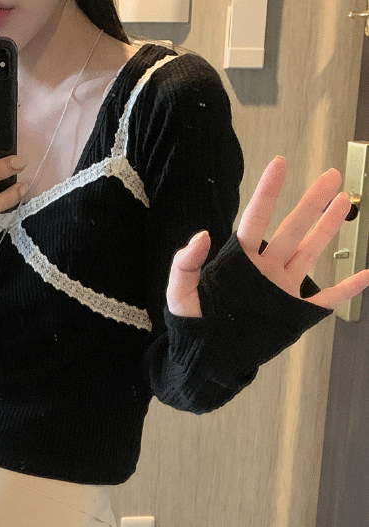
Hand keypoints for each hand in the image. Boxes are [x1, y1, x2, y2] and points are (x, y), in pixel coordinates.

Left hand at [167, 156, 368, 316]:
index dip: (268, 192)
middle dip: (312, 202)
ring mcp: (282, 288)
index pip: (256, 219)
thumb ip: (185, 265)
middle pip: (293, 228)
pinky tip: (365, 275)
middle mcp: (265, 269)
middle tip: (331, 176)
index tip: (279, 164)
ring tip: (343, 202)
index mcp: (240, 261)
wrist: (206, 358)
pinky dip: (348, 289)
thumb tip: (200, 236)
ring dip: (329, 228)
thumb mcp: (179, 294)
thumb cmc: (192, 324)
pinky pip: (327, 298)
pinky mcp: (293, 311)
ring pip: (311, 251)